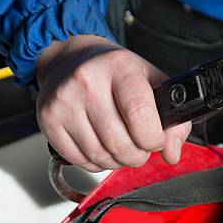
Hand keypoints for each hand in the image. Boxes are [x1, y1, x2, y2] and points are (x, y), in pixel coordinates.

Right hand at [36, 35, 191, 171]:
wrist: (70, 59)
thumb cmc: (114, 73)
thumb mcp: (150, 82)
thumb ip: (173, 119)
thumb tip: (172, 154)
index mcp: (119, 67)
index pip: (141, 115)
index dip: (154, 139)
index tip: (156, 140)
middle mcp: (87, 81)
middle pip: (121, 144)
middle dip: (137, 155)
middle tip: (139, 146)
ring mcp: (64, 102)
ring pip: (102, 157)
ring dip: (118, 161)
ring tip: (120, 144)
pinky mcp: (49, 121)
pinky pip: (82, 162)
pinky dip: (97, 163)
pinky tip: (101, 145)